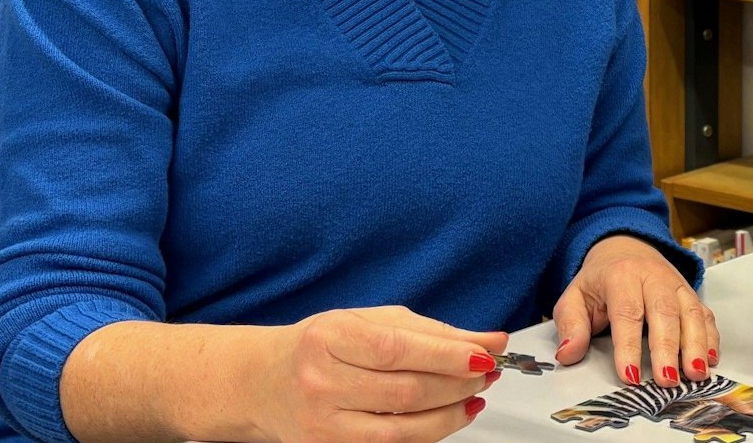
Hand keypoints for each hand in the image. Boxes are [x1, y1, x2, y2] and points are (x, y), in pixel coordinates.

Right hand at [254, 305, 504, 441]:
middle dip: (458, 384)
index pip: (398, 349)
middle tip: (486, 372)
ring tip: (473, 396)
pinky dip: (429, 434)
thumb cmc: (321, 346)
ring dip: (451, 414)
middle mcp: (322, 383)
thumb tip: (489, 341)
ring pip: (403, 429)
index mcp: (330, 338)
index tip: (485, 354)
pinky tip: (448, 416)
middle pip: (406, 392)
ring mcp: (323, 425)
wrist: (264, 383)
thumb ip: (430, 331)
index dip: (447, 355)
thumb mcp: (369, 321)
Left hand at [554, 235, 718, 387]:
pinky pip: (705, 313)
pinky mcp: (690, 293)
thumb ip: (570, 325)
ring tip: (695, 374)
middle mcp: (653, 277)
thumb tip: (568, 354)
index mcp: (621, 277)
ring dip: (696, 345)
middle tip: (667, 380)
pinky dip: (711, 337)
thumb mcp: (574, 296)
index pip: (627, 313)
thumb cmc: (600, 280)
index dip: (629, 346)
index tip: (630, 376)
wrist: (624, 247)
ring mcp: (676, 284)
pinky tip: (711, 359)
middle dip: (668, 348)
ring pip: (690, 312)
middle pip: (665, 312)